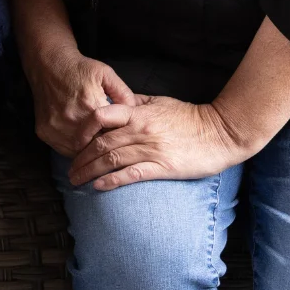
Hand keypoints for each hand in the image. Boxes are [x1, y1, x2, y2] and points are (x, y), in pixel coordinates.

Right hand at [21, 38, 138, 156]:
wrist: (48, 64)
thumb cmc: (79, 69)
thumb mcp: (107, 74)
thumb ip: (124, 95)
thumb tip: (136, 115)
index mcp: (91, 106)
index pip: (110, 136)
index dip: (116, 139)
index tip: (120, 138)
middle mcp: (72, 119)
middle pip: (94, 147)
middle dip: (103, 148)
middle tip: (109, 146)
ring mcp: (56, 127)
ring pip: (78, 152)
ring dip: (87, 151)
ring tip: (94, 145)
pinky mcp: (44, 131)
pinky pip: (63, 149)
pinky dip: (73, 149)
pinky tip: (79, 141)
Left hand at [67, 96, 250, 189]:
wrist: (220, 134)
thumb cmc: (190, 117)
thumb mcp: (160, 102)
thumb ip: (136, 102)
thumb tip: (114, 104)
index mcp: (138, 113)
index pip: (100, 116)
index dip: (82, 129)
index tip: (73, 142)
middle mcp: (140, 130)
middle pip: (100, 143)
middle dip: (80, 158)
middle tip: (69, 169)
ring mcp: (151, 149)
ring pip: (111, 160)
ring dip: (89, 171)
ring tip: (76, 181)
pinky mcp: (163, 167)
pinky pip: (131, 174)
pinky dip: (111, 181)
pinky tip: (98, 187)